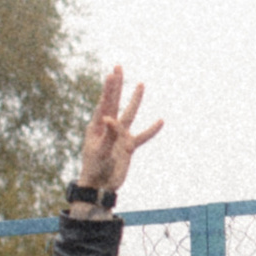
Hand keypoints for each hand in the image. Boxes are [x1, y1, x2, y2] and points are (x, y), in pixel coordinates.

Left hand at [75, 67, 162, 193]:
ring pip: (130, 114)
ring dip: (135, 100)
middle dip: (117, 85)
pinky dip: (151, 130)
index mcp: (98, 126)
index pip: (105, 103)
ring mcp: (120, 136)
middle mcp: (109, 128)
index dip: (109, 88)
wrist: (100, 187)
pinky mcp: (128, 147)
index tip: (112, 73)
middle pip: (115, 102)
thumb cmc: (95, 169)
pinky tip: (160, 121)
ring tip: (141, 84)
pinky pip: (142, 136)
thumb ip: (108, 134)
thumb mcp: (100, 151)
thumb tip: (109, 118)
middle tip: (118, 68)